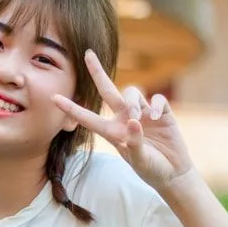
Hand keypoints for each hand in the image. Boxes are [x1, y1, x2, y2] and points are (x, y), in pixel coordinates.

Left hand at [54, 50, 193, 189]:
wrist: (173, 172)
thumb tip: (134, 120)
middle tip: (87, 54)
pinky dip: (155, 104)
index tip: (54, 98)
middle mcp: (125, 118)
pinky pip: (156, 99)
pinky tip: (154, 117)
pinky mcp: (161, 112)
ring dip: (132, 101)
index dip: (71, 108)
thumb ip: (135, 143)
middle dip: (97, 72)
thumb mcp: (140, 161)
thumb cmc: (152, 169)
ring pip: (131, 92)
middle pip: (107, 90)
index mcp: (113, 132)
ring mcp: (143, 113)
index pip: (88, 118)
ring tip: (138, 117)